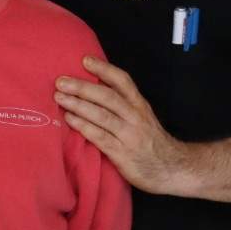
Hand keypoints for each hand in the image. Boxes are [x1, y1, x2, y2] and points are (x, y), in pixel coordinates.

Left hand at [56, 56, 195, 195]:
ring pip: (102, 115)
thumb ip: (122, 105)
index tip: (85, 60)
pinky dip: (83, 126)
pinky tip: (69, 119)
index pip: (123, 81)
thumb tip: (91, 88)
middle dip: (83, 87)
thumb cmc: (149, 141)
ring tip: (59, 97)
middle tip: (61, 81)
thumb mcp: (142, 118)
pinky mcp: (122, 153)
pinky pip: (100, 137)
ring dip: (78, 105)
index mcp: (139, 105)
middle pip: (108, 97)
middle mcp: (135, 117)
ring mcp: (129, 135)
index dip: (104, 69)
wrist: (171, 169)